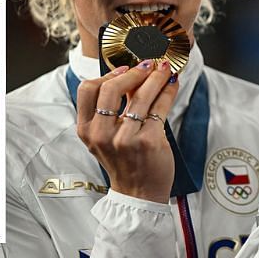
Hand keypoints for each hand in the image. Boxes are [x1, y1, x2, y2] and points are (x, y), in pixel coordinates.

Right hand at [76, 60, 179, 202]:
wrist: (139, 193)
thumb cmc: (124, 161)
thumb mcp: (108, 136)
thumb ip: (113, 107)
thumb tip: (132, 73)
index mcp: (87, 130)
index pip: (87, 90)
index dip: (107, 75)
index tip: (123, 69)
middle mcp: (102, 134)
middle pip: (110, 88)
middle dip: (132, 72)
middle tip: (147, 65)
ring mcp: (125, 139)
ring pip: (140, 96)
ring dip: (155, 77)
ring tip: (164, 69)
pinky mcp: (148, 141)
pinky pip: (159, 108)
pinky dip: (168, 92)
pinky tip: (172, 84)